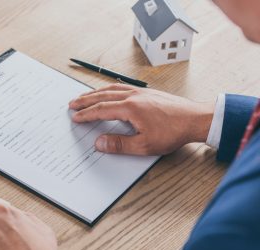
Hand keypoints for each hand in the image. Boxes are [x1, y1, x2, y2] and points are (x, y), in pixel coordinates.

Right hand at [69, 84, 214, 155]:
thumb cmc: (172, 132)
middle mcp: (133, 96)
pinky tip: (109, 91)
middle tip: (73, 103)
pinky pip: (122, 87)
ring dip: (96, 92)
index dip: (86, 114)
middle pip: (103, 96)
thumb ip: (119, 144)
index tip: (75, 117)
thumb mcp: (144, 145)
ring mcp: (140, 92)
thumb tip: (99, 143)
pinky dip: (110, 88)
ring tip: (85, 96)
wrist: (195, 119)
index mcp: (130, 108)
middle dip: (85, 100)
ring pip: (111, 89)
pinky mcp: (147, 92)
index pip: (101, 110)